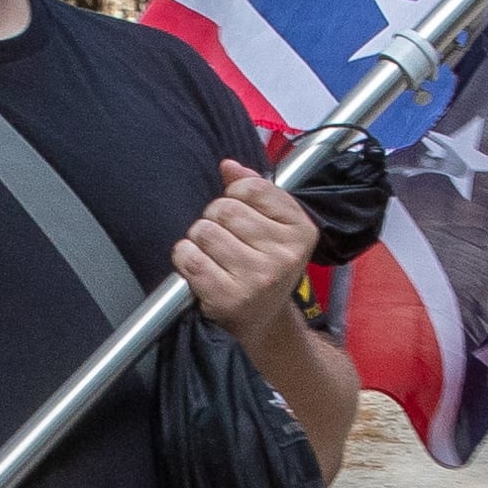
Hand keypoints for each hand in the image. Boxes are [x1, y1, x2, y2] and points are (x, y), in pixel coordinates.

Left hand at [176, 160, 316, 331]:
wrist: (263, 321)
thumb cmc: (264, 265)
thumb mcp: (273, 226)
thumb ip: (254, 190)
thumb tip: (228, 166)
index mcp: (301, 231)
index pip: (252, 188)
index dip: (234, 194)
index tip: (238, 211)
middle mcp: (285, 256)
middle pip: (225, 208)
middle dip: (214, 217)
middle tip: (222, 236)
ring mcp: (259, 278)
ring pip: (204, 231)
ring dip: (198, 238)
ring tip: (211, 252)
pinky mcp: (230, 298)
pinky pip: (190, 258)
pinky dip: (185, 256)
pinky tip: (197, 264)